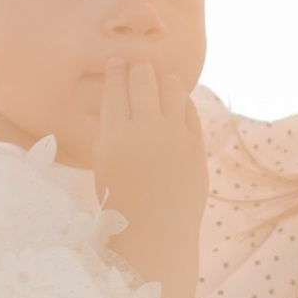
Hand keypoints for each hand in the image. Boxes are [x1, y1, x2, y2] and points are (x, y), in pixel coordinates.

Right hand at [91, 63, 205, 297]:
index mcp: (115, 136)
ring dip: (163, 80)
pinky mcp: (196, 146)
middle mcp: (145, 131)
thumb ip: (103, 134)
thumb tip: (101, 109)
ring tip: (158, 78)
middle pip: (143, 81)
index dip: (114, 72)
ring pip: (171, 89)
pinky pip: (189, 111)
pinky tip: (175, 101)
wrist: (156, 234)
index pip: (115, 89)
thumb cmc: (120, 202)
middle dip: (138, 67)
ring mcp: (174, 138)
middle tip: (136, 63)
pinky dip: (181, 101)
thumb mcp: (103, 167)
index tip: (115, 63)